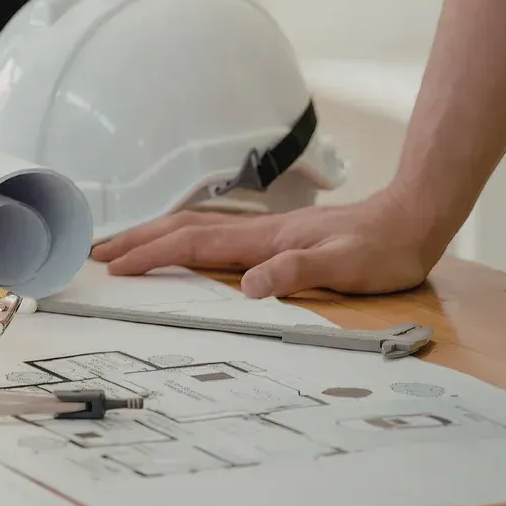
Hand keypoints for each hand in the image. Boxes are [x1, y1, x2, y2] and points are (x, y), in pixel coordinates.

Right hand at [90, 190, 446, 297]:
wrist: (410, 219)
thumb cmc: (381, 247)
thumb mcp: (346, 265)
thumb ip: (298, 272)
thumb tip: (250, 286)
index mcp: (263, 238)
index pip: (193, 244)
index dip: (151, 255)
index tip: (116, 267)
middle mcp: (254, 230)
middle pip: (180, 229)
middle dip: (136, 241)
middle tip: (95, 254)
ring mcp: (261, 230)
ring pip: (192, 228)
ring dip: (153, 235)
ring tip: (121, 247)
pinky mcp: (271, 236)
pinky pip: (210, 233)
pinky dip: (180, 236)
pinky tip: (176, 244)